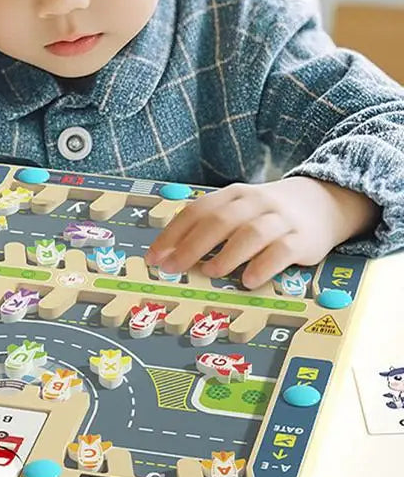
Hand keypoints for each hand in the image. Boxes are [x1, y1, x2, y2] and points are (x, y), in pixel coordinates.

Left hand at [144, 177, 379, 289]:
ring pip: (251, 234)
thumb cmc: (266, 215)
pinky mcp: (302, 239)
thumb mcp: (237, 212)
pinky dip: (263, 266)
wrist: (322, 203)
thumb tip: (169, 255)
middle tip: (174, 267)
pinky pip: (282, 251)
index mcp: (232, 196)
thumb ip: (207, 229)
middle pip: (219, 222)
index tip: (154, 257)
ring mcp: (279, 220)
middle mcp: (254, 203)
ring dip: (226, 255)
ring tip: (210, 273)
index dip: (172, 235)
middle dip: (192, 246)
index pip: (196, 212)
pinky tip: (248, 280)